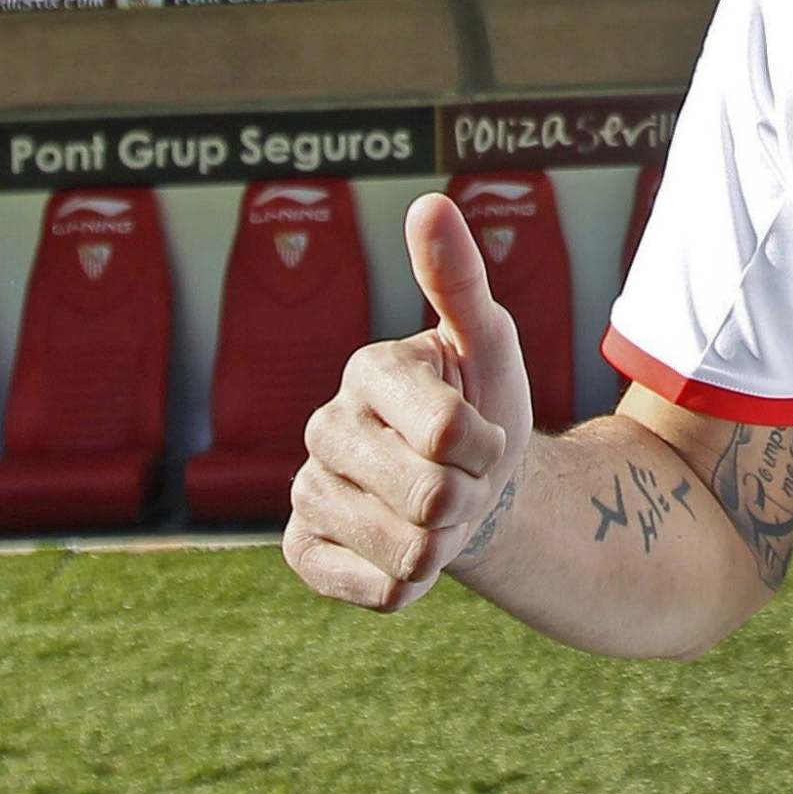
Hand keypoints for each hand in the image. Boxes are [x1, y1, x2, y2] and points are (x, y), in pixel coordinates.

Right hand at [284, 194, 532, 611]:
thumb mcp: (489, 343)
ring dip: (447, 539)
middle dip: (470, 495)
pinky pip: (380, 590)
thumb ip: (459, 278)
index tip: (484, 430)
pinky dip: (415, 581)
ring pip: (409, 549)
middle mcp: (322, 428)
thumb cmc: (484, 405)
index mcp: (367, 370)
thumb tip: (428, 202)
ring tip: (439, 510)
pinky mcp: (303, 552)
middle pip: (428, 495)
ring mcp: (307, 493)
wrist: (475, 486)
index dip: (487, 444)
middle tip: (463, 477)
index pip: (448, 433)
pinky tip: (409, 548)